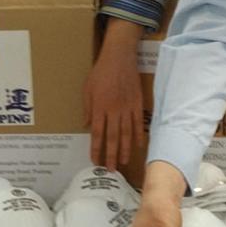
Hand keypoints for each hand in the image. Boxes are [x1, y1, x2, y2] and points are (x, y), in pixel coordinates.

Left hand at [85, 18, 144, 169]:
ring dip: (126, 149)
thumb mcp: (87, 89)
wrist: (119, 56)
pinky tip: (138, 146)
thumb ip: (87, 109)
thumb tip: (87, 126)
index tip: (95, 160)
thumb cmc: (100, 72)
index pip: (97, 133)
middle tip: (112, 169)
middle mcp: (114, 110)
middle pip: (113, 137)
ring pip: (127, 133)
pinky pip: (138, 123)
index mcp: (99, 107)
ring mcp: (127, 107)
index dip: (96, 149)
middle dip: (112, 155)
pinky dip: (138, 135)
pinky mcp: (138, 103)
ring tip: (124, 162)